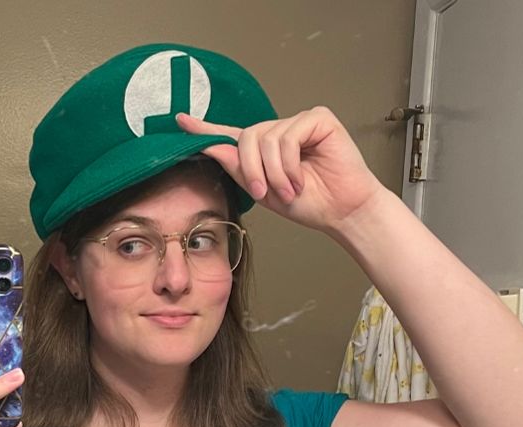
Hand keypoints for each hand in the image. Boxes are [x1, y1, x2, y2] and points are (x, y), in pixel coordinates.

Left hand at [176, 106, 384, 234]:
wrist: (342, 212)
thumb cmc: (310, 204)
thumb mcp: (265, 192)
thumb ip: (240, 169)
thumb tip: (212, 147)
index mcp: (266, 149)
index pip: (232, 134)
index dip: (207, 129)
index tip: (181, 122)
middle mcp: (280, 131)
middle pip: (246, 137)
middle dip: (251, 169)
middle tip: (265, 193)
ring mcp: (299, 122)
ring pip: (266, 139)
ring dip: (274, 173)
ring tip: (290, 191)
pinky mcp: (317, 118)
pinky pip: (288, 137)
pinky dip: (289, 164)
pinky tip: (300, 179)